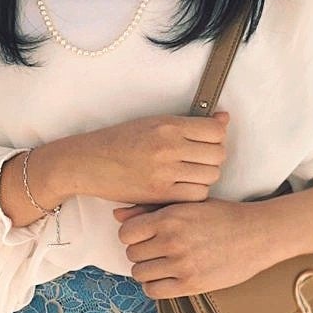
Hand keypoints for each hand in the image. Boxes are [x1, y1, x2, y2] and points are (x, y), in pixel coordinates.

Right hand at [66, 111, 228, 208]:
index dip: (217, 138)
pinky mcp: (159, 193)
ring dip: (205, 176)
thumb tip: (225, 118)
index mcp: (168, 125)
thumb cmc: (119, 141)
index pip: (216, 131)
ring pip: (211, 176)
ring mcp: (164, 171)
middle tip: (198, 160)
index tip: (207, 142)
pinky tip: (182, 187)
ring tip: (189, 174)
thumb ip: (190, 124)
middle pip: (218, 155)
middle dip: (213, 158)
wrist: (88, 162)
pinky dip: (194, 193)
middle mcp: (168, 146)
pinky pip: (196, 195)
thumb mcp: (153, 122)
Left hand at [115, 198, 263, 297]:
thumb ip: (149, 209)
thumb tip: (117, 216)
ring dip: (147, 270)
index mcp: (169, 217)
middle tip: (156, 251)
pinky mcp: (191, 284)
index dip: (133, 235)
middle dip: (141, 253)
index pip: (126, 233)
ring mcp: (181, 264)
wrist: (257, 234)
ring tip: (162, 264)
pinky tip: (168, 277)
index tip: (144, 236)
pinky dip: (156, 285)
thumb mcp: (186, 204)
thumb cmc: (220, 216)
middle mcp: (172, 241)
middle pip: (131, 254)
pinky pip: (153, 291)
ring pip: (139, 273)